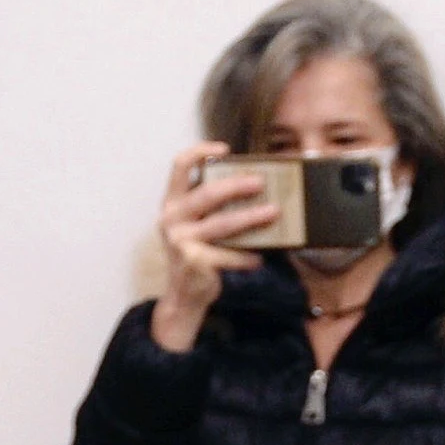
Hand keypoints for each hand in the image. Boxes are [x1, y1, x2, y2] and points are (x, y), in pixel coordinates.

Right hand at [149, 142, 273, 353]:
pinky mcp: (193, 261)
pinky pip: (228, 254)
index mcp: (172, 203)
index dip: (199, 152)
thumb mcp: (195, 225)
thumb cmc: (197, 254)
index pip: (178, 166)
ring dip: (251, 218)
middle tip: (261, 183)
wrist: (183, 294)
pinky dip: (246, 256)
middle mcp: (171, 218)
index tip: (224, 150)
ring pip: (222, 224)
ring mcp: (180, 240)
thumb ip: (209, 207)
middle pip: (207, 194)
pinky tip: (260, 257)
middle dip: (237, 186)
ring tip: (273, 213)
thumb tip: (251, 186)